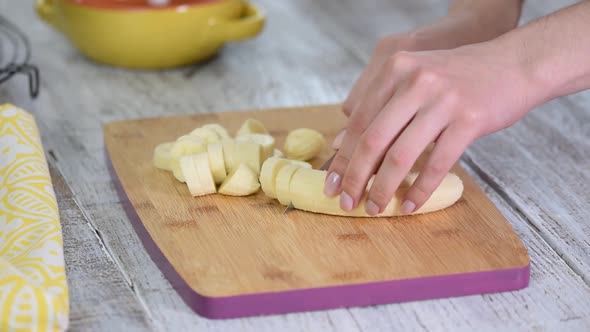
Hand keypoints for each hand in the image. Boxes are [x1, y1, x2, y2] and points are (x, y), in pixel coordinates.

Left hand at [324, 43, 536, 214]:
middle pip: (373, 141)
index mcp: (396, 70)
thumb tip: (341, 145)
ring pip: (401, 156)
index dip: (342, 157)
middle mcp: (415, 82)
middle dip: (356, 178)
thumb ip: (379, 108)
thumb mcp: (413, 80)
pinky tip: (409, 205)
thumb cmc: (456, 78)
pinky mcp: (469, 120)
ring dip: (384, 189)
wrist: (513, 64)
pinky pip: (437, 164)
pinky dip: (419, 190)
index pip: (359, 122)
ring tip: (376, 208)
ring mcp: (443, 101)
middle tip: (347, 202)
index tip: (332, 183)